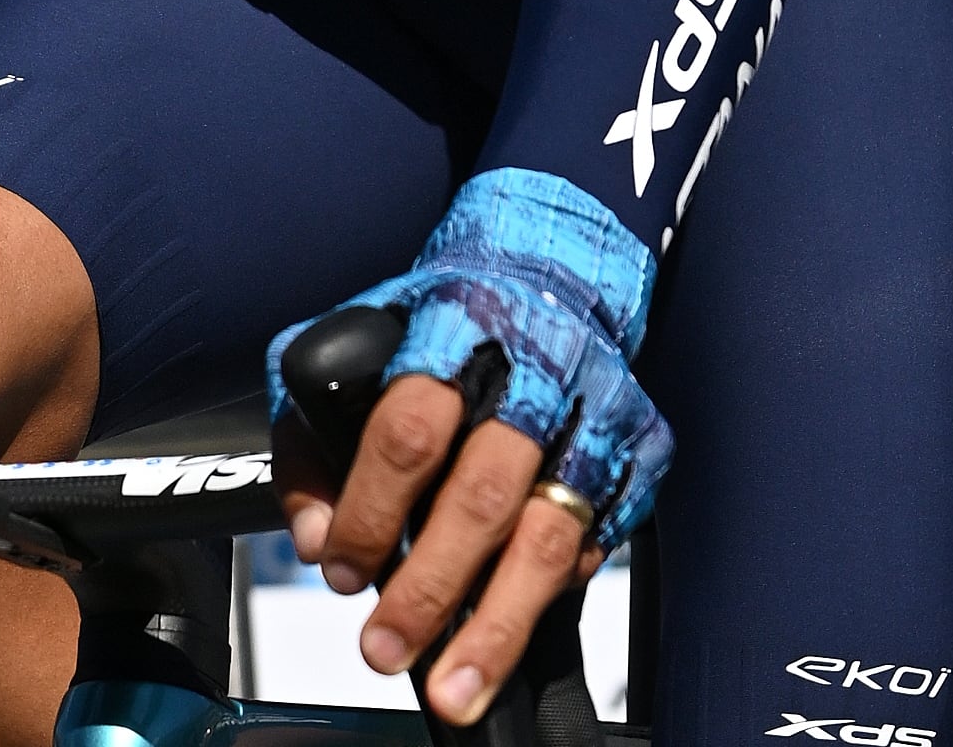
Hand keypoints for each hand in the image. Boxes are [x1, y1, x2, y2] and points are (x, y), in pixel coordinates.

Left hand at [267, 172, 659, 729]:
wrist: (550, 267)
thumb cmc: (439, 322)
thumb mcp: (349, 343)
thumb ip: (310, 436)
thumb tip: (314, 537)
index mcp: (454, 329)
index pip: (411, 428)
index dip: (373, 508)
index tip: (341, 566)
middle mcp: (534, 369)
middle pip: (483, 493)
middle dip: (431, 585)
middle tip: (386, 647)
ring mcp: (596, 411)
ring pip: (551, 533)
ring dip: (499, 623)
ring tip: (455, 687)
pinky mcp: (642, 446)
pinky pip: (602, 538)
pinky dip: (559, 591)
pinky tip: (514, 627)